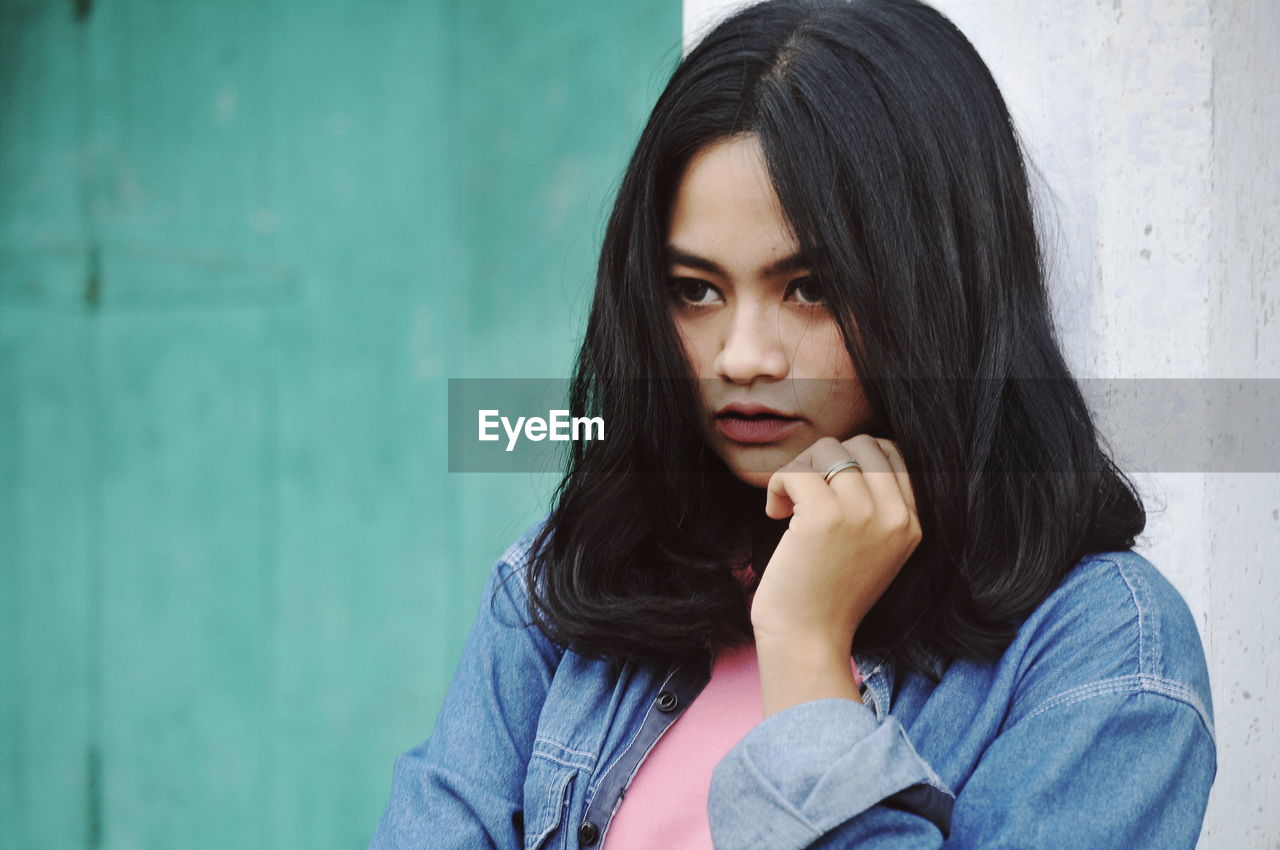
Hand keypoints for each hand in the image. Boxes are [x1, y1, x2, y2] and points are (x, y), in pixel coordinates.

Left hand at [749, 434, 921, 650]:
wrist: (809, 641)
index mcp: (911, 523)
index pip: (891, 452)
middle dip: (824, 459)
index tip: (828, 488)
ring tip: (788, 507)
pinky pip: (796, 470)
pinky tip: (775, 513)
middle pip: (861, 443)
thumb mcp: (874, 550)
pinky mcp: (825, 516)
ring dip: (798, 471)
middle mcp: (894, 515)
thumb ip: (875, 507)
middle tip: (804, 495)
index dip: (852, 458)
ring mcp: (862, 513)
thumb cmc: (830, 597)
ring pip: (827, 449)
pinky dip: (777, 485)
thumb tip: (848, 452)